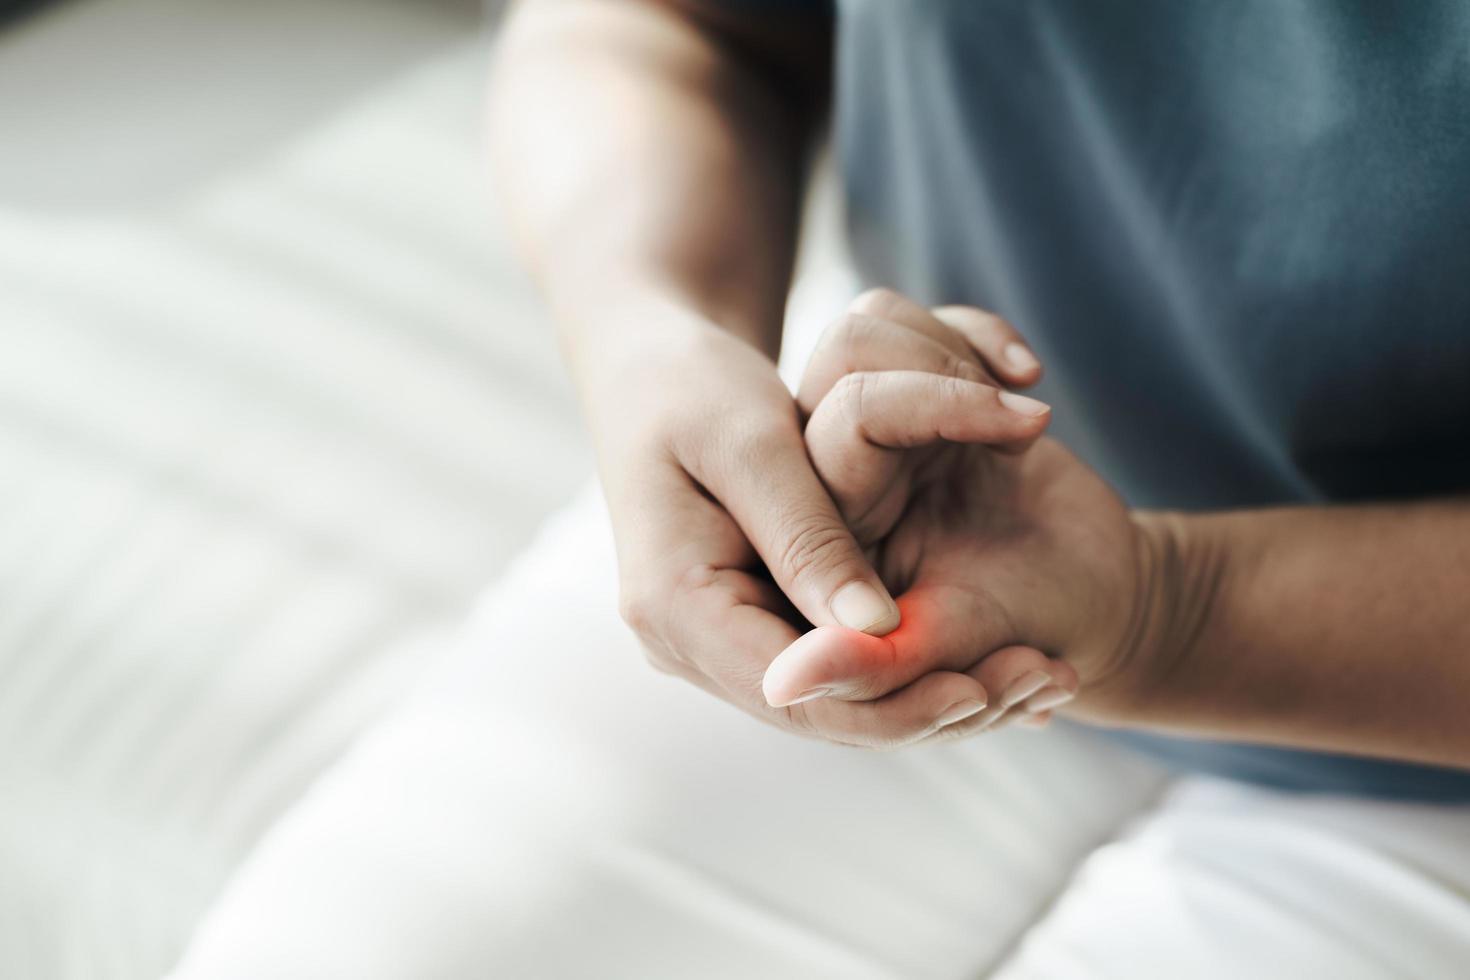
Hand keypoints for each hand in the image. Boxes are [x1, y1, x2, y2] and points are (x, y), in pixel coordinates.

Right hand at [586, 300, 1046, 746]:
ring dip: (940, 689)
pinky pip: (841, 658)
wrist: (651, 366)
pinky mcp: (752, 618)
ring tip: (1040, 672)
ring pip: (844, 695)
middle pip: (829, 711)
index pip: (795, 697)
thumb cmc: (694, 385)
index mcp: (674, 607)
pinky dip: (917, 658)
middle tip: (1044, 682)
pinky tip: (996, 652)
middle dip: (938, 707)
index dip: (895, 704)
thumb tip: (877, 628)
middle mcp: (688, 643)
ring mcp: (718, 637)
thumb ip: (809, 535)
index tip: (987, 687)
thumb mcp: (752, 443)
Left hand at [765, 293, 1151, 735]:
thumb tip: (782, 688)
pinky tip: (1031, 378)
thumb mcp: (952, 649)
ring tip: (1027, 420)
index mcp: (815, 545)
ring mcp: (868, 428)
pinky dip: (982, 334)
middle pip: (844, 359)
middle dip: (951, 382)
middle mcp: (827, 477)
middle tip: (1030, 426)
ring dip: (961, 355)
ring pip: (868, 325)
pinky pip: (916, 318)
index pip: (831, 440)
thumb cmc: (1025, 632)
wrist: (1097, 593)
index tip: (1024, 430)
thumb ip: (867, 665)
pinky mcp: (911, 392)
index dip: (923, 412)